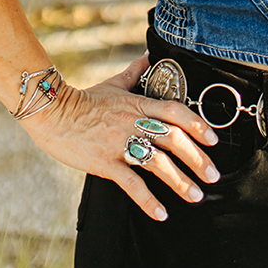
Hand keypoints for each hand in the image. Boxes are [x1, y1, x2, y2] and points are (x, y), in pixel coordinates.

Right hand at [19, 53, 220, 220]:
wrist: (53, 113)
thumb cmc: (85, 99)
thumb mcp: (115, 83)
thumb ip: (136, 71)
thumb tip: (150, 54)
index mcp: (138, 104)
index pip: (176, 111)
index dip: (197, 124)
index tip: (213, 139)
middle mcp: (133, 122)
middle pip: (173, 139)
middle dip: (197, 159)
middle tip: (214, 175)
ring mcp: (119, 143)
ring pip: (157, 163)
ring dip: (179, 181)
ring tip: (196, 196)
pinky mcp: (104, 163)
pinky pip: (131, 184)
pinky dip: (148, 200)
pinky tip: (161, 213)